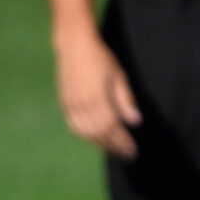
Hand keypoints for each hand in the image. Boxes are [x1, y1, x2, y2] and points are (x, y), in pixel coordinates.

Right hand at [55, 28, 141, 158]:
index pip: (111, 127)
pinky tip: (95, 139)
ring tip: (113, 148)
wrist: (74, 46)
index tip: (132, 150)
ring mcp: (70, 105)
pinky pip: (74, 126)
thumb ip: (126, 100)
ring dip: (100, 143)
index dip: (122, 141)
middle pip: (98, 133)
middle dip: (114, 145)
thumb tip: (135, 122)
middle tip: (127, 154)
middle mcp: (81, 105)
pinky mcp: (64, 103)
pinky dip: (86, 136)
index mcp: (97, 98)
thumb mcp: (119, 76)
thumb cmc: (101, 58)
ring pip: (85, 133)